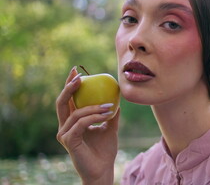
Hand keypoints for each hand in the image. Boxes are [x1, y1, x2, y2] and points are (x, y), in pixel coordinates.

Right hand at [56, 67, 119, 184]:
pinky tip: (106, 114)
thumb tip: (117, 97)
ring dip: (93, 106)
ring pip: (75, 113)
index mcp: (72, 122)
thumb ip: (110, 114)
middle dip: (69, 87)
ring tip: (109, 105)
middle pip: (61, 102)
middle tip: (79, 76)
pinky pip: (81, 123)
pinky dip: (94, 117)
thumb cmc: (105, 150)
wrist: (103, 169)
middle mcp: (65, 126)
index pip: (68, 99)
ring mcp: (64, 134)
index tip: (76, 70)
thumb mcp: (110, 128)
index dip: (69, 84)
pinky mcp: (68, 141)